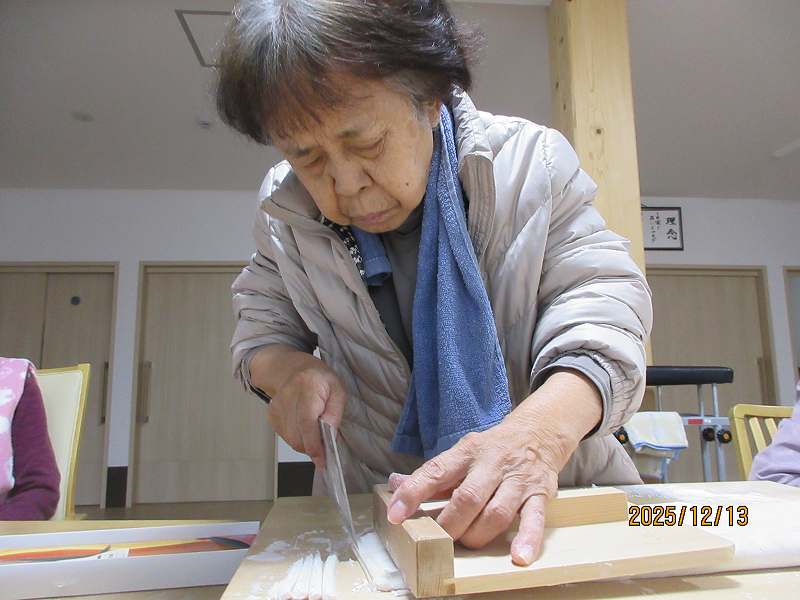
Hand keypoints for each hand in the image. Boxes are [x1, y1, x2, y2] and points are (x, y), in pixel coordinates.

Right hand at [255, 352, 346, 468]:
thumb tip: (330, 438)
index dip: (314, 444)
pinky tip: (303, 425)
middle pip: (298, 435)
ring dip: (306, 442)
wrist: (292, 369)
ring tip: (315, 428)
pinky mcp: (271, 415)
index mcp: (308, 386)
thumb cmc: (319, 379)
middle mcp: (288, 396)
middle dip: (313, 446)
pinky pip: (285, 437)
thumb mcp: (338, 390)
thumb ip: (335, 414)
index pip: (307, 421)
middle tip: (325, 443)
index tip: (322, 459)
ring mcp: (276, 406)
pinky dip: (297, 437)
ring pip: (291, 439)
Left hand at [386, 370, 601, 565]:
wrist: (538, 433)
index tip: (395, 515)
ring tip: (467, 545)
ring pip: (497, 512)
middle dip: (449, 524)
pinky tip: (519, 556)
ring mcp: (517, 480)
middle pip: (467, 498)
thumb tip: (394, 484)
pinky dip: (528, 539)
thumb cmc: (491, 450)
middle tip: (438, 539)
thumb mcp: (460, 453)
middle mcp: (492, 464)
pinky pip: (535, 519)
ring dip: (478, 535)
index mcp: (467, 452)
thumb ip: (431, 474)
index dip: (413, 493)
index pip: (435, 471)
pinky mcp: (540, 494)